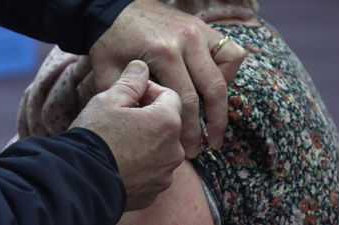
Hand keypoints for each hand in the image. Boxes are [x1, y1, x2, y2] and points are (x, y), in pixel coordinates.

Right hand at [69, 60, 183, 210]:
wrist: (79, 182)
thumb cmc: (94, 138)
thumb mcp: (108, 100)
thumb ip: (131, 82)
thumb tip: (141, 66)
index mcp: (167, 122)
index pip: (170, 96)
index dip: (150, 91)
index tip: (131, 96)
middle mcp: (174, 150)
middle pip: (168, 122)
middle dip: (150, 116)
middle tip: (123, 116)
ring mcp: (165, 173)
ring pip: (162, 146)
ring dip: (148, 139)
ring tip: (121, 140)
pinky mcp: (155, 191)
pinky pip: (154, 169)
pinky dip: (144, 162)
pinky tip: (122, 160)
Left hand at [89, 0, 244, 158]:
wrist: (113, 9)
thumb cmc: (110, 42)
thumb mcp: (108, 73)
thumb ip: (125, 100)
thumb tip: (144, 127)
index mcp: (163, 53)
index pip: (186, 100)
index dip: (190, 130)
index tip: (191, 148)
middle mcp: (186, 41)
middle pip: (212, 90)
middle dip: (215, 123)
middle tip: (212, 145)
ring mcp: (197, 31)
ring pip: (227, 69)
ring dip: (224, 96)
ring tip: (214, 115)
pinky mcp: (202, 27)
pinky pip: (230, 50)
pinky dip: (228, 70)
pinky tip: (213, 83)